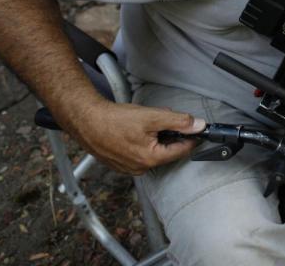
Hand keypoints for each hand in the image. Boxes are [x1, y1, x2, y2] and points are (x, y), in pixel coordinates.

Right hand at [62, 99, 206, 175]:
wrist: (85, 120)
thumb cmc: (115, 119)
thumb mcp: (152, 116)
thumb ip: (178, 122)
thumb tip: (199, 126)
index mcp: (151, 159)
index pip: (182, 150)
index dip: (191, 137)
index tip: (196, 128)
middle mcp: (140, 168)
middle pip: (167, 151)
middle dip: (169, 134)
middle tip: (161, 119)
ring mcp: (128, 168)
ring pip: (153, 151)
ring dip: (155, 137)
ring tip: (143, 123)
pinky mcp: (119, 164)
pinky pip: (139, 153)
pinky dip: (142, 142)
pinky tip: (133, 130)